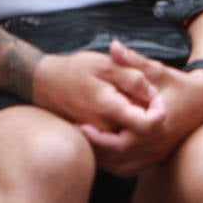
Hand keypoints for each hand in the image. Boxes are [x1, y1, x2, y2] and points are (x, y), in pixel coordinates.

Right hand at [31, 49, 161, 134]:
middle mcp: (104, 129)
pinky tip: (122, 107)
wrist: (45, 82)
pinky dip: (126, 125)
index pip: (146, 124)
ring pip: (130, 137)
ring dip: (139, 120)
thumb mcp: (106, 64)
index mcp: (110, 109)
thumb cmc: (75, 70)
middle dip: (150, 115)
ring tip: (132, 99)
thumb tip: (153, 94)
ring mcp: (98, 136)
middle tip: (146, 96)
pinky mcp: (94, 138)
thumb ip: (132, 78)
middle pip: (141, 133)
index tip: (156, 95)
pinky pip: (117, 138)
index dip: (158, 110)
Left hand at [79, 42, 202, 175]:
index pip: (123, 139)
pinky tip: (102, 148)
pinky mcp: (155, 158)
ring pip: (121, 166)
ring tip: (87, 138)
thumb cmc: (178, 83)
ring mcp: (156, 154)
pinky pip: (128, 168)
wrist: (202, 101)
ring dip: (103, 156)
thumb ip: (134, 61)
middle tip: (80, 130)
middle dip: (96, 145)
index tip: (83, 125)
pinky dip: (113, 162)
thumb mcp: (157, 70)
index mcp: (156, 124)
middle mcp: (156, 143)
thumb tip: (113, 46)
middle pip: (117, 155)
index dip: (100, 136)